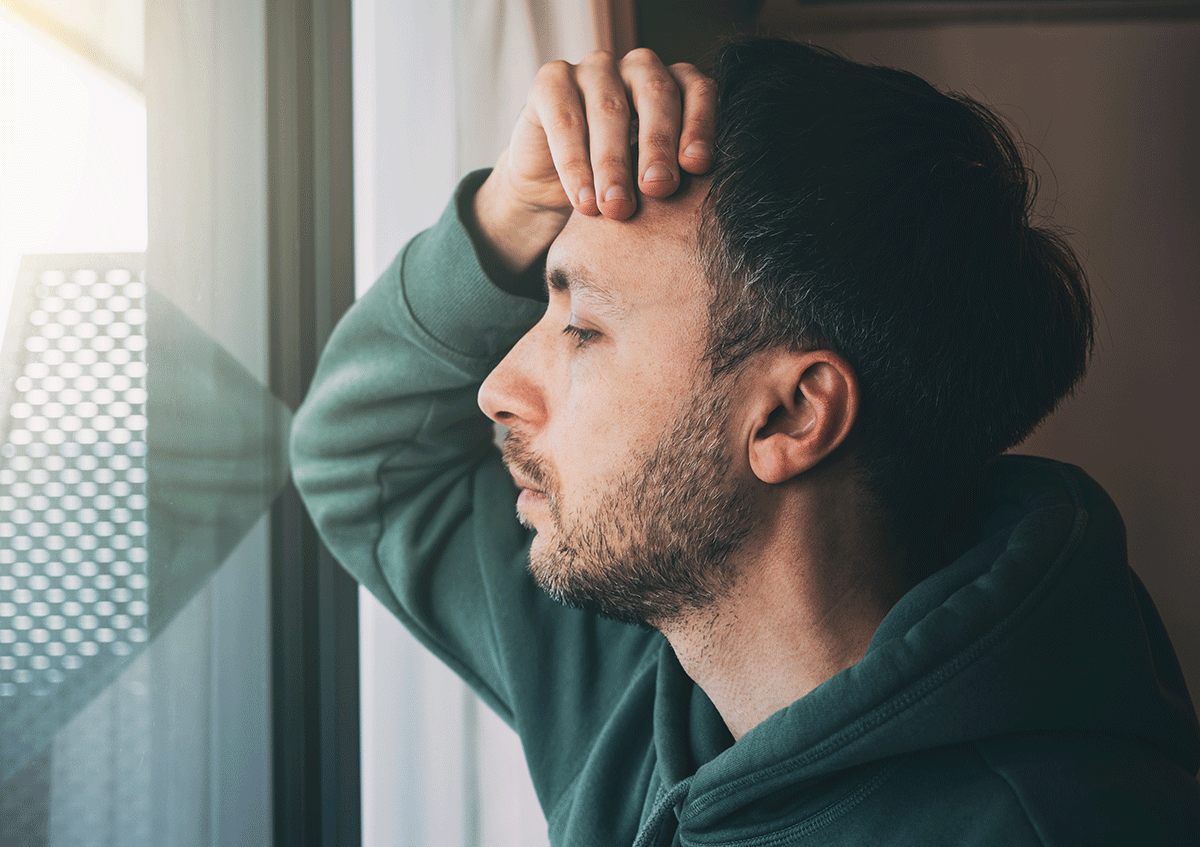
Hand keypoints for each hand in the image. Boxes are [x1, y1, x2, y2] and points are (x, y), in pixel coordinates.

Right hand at [473, 48, 715, 273]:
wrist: (554, 193)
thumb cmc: (619, 186)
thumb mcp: (654, 182)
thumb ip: (679, 176)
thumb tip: (710, 198)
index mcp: (675, 85)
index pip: (697, 90)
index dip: (700, 124)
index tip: (697, 167)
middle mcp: (637, 68)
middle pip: (655, 94)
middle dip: (658, 144)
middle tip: (659, 188)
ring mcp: (593, 70)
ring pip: (608, 108)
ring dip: (613, 162)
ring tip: (616, 208)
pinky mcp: (551, 83)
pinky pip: (564, 119)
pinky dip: (574, 163)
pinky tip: (584, 201)